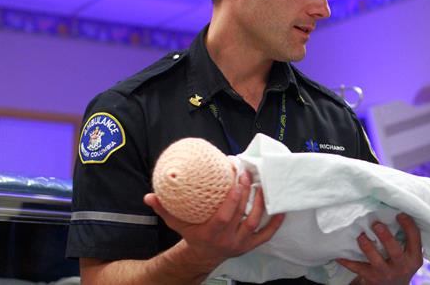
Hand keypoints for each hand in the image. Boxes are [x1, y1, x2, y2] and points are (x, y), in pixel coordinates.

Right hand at [144, 171, 284, 268]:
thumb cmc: (191, 235)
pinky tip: (281, 208)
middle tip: (250, 174)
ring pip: (257, 223)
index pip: (227, 214)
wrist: (202, 255)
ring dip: (262, 203)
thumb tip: (149, 196)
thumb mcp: (176, 223)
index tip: (237, 176)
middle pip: (244, 215)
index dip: (234, 196)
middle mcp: (229, 239)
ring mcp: (242, 243)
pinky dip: (275, 222)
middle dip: (248, 193)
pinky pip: (267, 234)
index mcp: (212, 233)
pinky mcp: (251, 244)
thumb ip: (164, 209)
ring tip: (263, 184)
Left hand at [337, 213, 422, 284]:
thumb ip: (406, 239)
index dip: (408, 225)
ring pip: (376, 260)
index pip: (414, 239)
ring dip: (367, 247)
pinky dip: (347, 261)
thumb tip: (394, 210)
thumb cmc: (399, 264)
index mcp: (414, 258)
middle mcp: (401, 266)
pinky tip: (339, 253)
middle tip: (376, 224)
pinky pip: (357, 268)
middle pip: (395, 251)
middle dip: (385, 237)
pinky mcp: (371, 278)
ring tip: (360, 236)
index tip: (399, 213)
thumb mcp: (409, 255)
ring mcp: (385, 273)